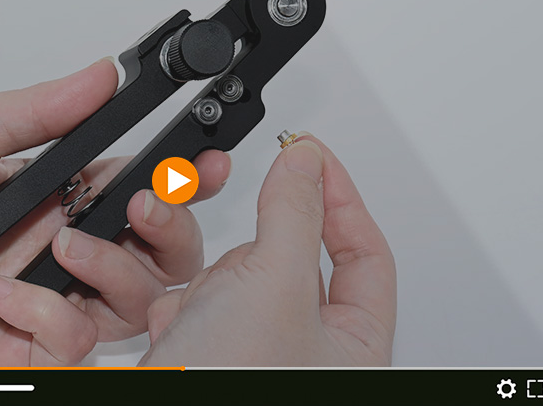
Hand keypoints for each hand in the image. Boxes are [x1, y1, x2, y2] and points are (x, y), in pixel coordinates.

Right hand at [140, 134, 395, 365]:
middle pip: (288, 262)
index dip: (339, 197)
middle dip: (250, 258)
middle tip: (238, 261)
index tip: (310, 155)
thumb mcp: (272, 283)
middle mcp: (310, 356)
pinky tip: (177, 334)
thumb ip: (293, 212)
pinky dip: (180, 312)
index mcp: (356, 347)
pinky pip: (197, 307)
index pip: (364, 252)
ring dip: (207, 288)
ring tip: (200, 317)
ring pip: (234, 281)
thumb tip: (306, 162)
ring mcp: (256, 357)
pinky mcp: (208, 358)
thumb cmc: (232, 387)